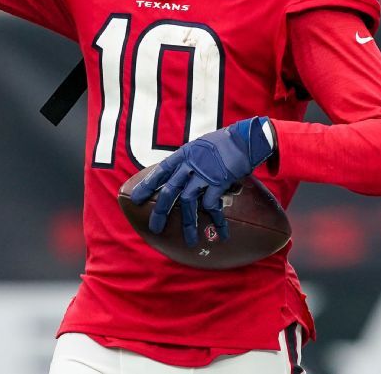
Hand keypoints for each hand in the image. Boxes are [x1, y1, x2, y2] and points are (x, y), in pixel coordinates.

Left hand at [129, 117, 274, 247]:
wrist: (245, 139)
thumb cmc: (224, 142)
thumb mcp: (200, 146)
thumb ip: (189, 160)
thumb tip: (180, 174)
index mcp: (184, 154)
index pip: (160, 171)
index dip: (147, 186)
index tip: (136, 199)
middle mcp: (190, 165)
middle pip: (170, 191)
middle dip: (161, 212)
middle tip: (155, 228)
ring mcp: (203, 174)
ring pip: (188, 203)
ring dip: (188, 224)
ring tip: (189, 241)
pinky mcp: (218, 182)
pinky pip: (212, 206)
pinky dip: (216, 221)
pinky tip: (220, 233)